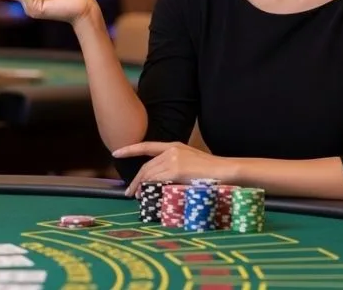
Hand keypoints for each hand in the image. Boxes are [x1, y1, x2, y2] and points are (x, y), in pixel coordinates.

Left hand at [112, 141, 232, 196]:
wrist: (226, 170)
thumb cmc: (211, 172)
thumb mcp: (190, 164)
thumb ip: (174, 167)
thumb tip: (158, 181)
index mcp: (175, 146)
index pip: (147, 146)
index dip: (130, 149)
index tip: (116, 152)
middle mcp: (172, 150)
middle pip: (146, 166)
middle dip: (135, 179)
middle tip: (129, 192)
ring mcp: (174, 159)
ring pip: (148, 173)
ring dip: (139, 186)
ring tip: (135, 196)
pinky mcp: (176, 170)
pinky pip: (156, 179)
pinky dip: (148, 187)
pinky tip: (145, 194)